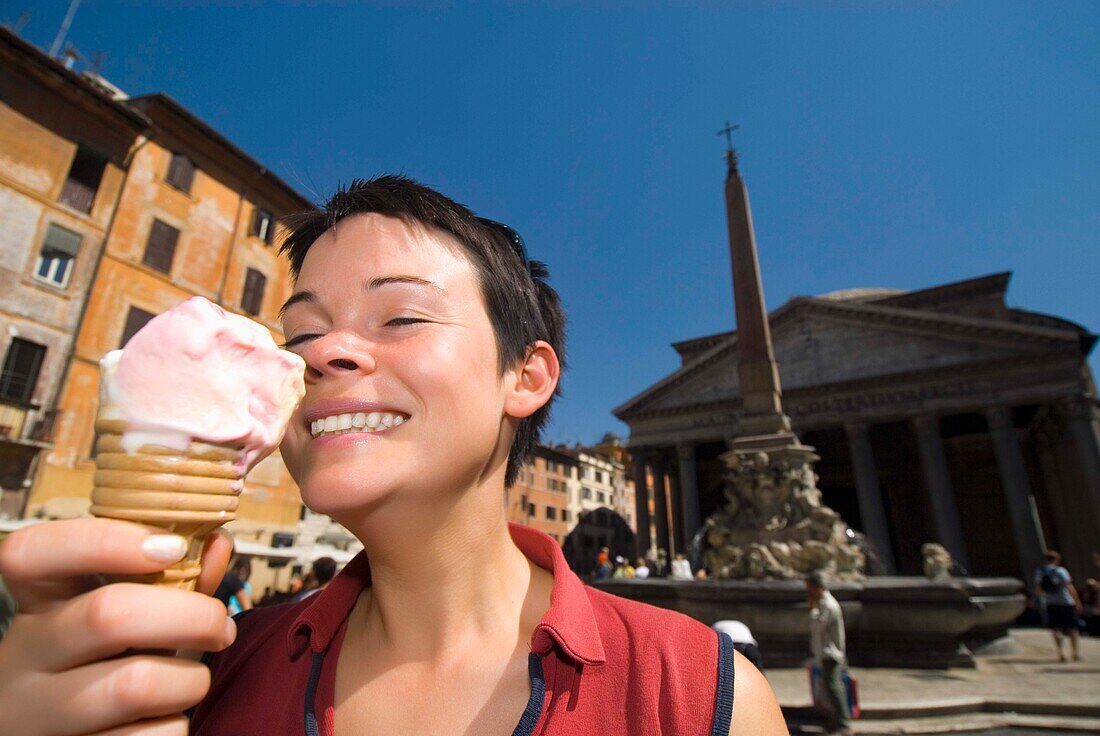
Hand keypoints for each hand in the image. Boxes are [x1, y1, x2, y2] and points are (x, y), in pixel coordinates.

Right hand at [0, 519, 235, 734]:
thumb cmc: (109, 665)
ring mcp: (33, 714)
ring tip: (195, 680)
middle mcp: (23, 656)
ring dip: (190, 680)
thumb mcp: (131, 618)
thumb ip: (173, 581)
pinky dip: (173, 727)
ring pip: (133, 684)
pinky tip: (164, 720)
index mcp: (37, 606)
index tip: (172, 547)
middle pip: (108, 614)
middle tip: (221, 627)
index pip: (31, 552)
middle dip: (191, 615)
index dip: (105, 541)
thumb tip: (217, 541)